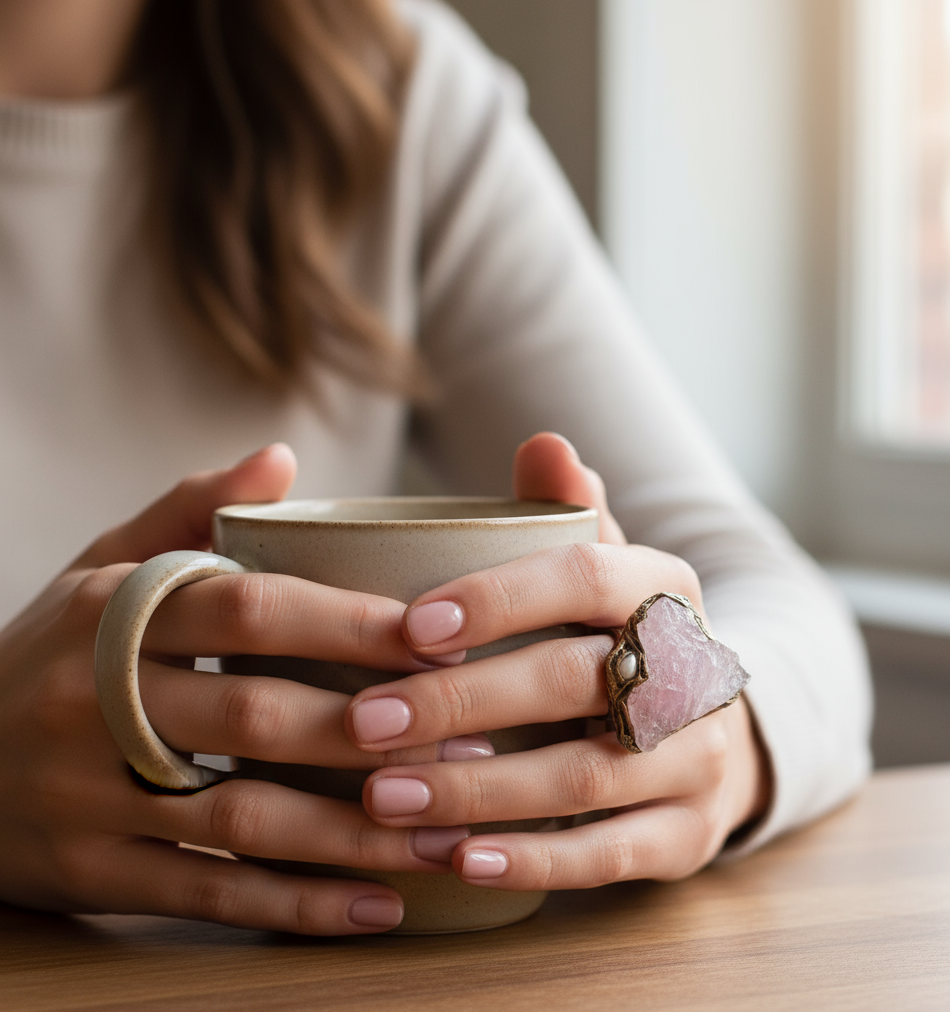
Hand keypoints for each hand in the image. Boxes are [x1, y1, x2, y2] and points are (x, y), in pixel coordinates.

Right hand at [0, 444, 486, 934]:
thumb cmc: (54, 651)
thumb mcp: (101, 567)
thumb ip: (189, 510)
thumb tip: (281, 460)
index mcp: (115, 614)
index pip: (252, 610)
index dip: (351, 623)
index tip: (442, 637)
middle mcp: (99, 703)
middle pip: (260, 717)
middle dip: (378, 731)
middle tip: (478, 736)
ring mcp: (92, 797)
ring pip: (247, 819)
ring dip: (359, 833)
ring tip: (452, 833)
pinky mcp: (95, 873)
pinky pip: (210, 893)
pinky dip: (297, 906)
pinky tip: (377, 906)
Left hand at [347, 433, 770, 890]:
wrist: (706, 726)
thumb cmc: (617, 637)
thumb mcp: (603, 567)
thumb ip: (568, 514)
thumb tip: (544, 443)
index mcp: (664, 587)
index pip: (586, 577)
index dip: (499, 598)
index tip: (409, 627)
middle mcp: (695, 667)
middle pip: (576, 680)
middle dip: (463, 702)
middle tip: (363, 723)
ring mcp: (699, 755)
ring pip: (585, 777)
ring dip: (476, 790)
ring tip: (383, 799)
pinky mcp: (691, 832)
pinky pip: (610, 856)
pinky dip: (531, 860)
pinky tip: (456, 861)